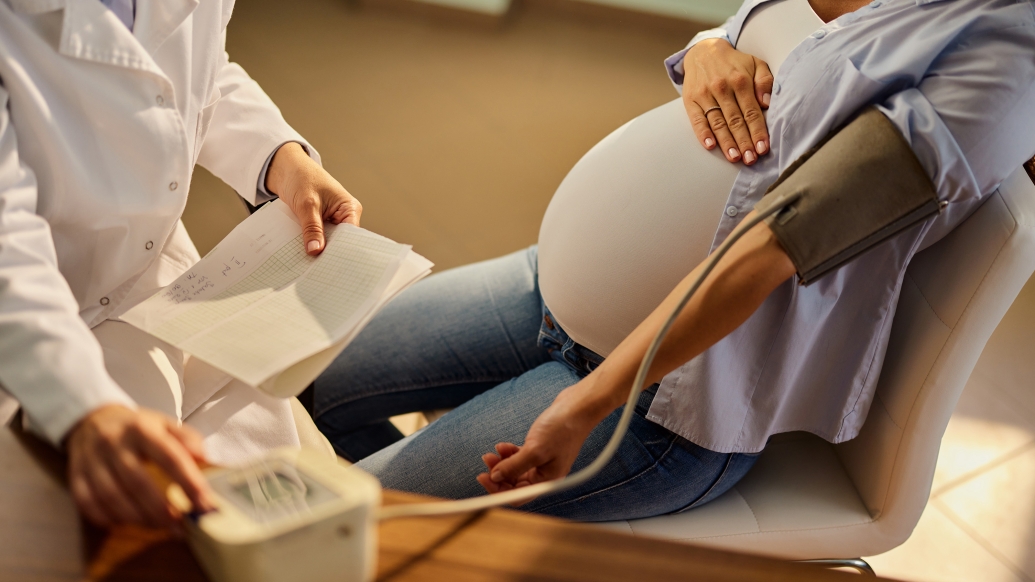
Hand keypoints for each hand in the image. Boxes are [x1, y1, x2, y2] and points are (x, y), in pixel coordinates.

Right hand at [66, 404, 215, 530]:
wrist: (91, 419)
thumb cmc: (136, 427)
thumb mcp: (164, 423)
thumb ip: (187, 438)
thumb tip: (206, 458)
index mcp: (141, 428)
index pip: (169, 456)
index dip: (188, 481)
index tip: (204, 502)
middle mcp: (114, 442)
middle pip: (137, 481)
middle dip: (160, 507)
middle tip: (179, 524)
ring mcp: (91, 460)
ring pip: (111, 496)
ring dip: (137, 517)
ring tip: (158, 525)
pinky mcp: (75, 476)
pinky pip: (89, 503)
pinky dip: (109, 518)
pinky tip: (127, 521)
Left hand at [265, 142, 362, 255]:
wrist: (287, 169)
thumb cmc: (302, 177)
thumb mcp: (307, 204)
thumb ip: (312, 228)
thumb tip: (316, 250)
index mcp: (350, 208)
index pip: (352, 236)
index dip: (343, 250)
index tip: (331, 264)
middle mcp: (345, 217)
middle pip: (341, 242)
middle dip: (330, 253)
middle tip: (318, 268)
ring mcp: (332, 222)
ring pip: (328, 242)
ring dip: (319, 250)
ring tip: (311, 265)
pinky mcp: (320, 224)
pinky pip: (318, 238)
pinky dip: (311, 244)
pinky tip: (304, 255)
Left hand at [476, 385, 602, 503]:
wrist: (578, 407)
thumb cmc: (562, 429)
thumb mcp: (535, 450)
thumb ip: (514, 466)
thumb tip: (495, 478)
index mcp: (547, 481)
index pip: (518, 496)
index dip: (498, 490)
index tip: (484, 478)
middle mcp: (545, 475)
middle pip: (515, 484)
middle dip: (498, 475)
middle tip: (486, 461)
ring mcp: (543, 462)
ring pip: (515, 470)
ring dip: (501, 463)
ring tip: (492, 452)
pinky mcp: (541, 449)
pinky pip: (520, 458)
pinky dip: (510, 453)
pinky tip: (503, 446)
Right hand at [682, 39, 773, 164]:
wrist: (703, 51)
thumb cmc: (733, 63)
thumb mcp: (754, 63)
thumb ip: (764, 81)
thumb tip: (767, 102)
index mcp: (740, 80)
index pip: (751, 111)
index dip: (757, 131)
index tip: (763, 147)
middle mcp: (722, 88)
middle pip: (735, 120)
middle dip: (744, 141)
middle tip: (750, 159)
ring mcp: (705, 94)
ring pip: (717, 122)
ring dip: (726, 142)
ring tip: (735, 158)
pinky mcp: (691, 100)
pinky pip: (697, 119)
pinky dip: (702, 133)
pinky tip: (710, 145)